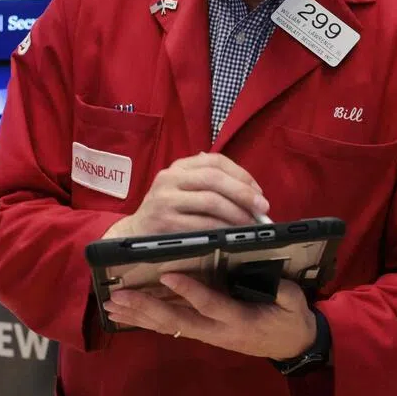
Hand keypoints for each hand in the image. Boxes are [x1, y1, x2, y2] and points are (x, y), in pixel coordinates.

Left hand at [104, 274, 317, 359]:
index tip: (167, 275)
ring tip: (111, 307)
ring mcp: (207, 334)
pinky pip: (171, 326)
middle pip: (176, 321)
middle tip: (118, 297)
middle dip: (145, 308)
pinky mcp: (202, 331)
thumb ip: (284, 294)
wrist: (290, 346)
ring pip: (168, 326)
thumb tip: (274, 279)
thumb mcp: (294, 305)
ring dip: (138, 316)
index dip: (189, 291)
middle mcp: (216, 330)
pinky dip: (146, 320)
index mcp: (238, 320)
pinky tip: (127, 314)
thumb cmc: (290, 320)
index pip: (210, 305)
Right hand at [105, 153, 267, 240]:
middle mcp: (170, 178)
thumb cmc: (167, 212)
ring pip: (210, 201)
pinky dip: (222, 229)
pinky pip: (201, 224)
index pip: (215, 161)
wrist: (134, 234)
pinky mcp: (165, 222)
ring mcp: (165, 200)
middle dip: (243, 193)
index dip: (241, 174)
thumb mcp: (183, 190)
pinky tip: (231, 234)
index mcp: (179, 167)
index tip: (258, 191)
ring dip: (236, 213)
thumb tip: (252, 192)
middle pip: (215, 179)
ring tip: (250, 223)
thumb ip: (209, 184)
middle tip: (262, 207)